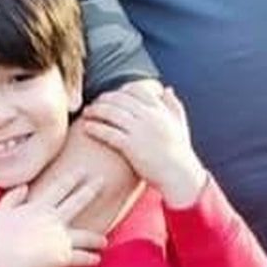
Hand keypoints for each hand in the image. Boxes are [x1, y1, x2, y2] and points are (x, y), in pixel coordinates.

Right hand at [0, 172, 105, 266]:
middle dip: (91, 190)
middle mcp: (53, 219)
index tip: (83, 170)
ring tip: (104, 241)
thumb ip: (12, 197)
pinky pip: (81, 257)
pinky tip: (97, 259)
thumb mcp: (1, 212)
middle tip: (103, 180)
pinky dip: (90, 258)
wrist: (4, 260)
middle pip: (77, 202)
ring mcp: (61, 237)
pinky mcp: (63, 256)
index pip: (59, 188)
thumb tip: (24, 186)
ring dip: (96, 238)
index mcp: (39, 207)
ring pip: (85, 235)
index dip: (72, 178)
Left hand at [81, 84, 207, 207]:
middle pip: (119, 99)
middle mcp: (149, 117)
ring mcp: (140, 131)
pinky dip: (95, 128)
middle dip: (104, 99)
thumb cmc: (180, 152)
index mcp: (160, 110)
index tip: (112, 95)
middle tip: (94, 103)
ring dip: (96, 110)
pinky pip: (109, 133)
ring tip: (87, 112)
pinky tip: (86, 127)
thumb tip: (167, 89)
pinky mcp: (131, 146)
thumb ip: (173, 105)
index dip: (121, 90)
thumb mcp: (180, 124)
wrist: (180, 176)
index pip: (136, 89)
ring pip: (111, 112)